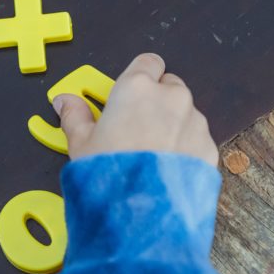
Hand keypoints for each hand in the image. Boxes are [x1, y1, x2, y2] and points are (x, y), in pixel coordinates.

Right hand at [53, 54, 218, 164]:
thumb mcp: (80, 143)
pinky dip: (186, 150)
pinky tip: (167, 171)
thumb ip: (75, 116)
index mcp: (137, 87)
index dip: (140, 76)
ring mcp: (195, 122)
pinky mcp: (209, 147)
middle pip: (169, 86)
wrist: (141, 212)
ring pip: (186, 114)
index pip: (148, 62)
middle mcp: (171, 97)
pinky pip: (197, 140)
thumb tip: (64, 102)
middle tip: (136, 128)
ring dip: (173, 125)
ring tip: (152, 155)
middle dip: (157, 101)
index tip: (129, 93)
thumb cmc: (109, 172)